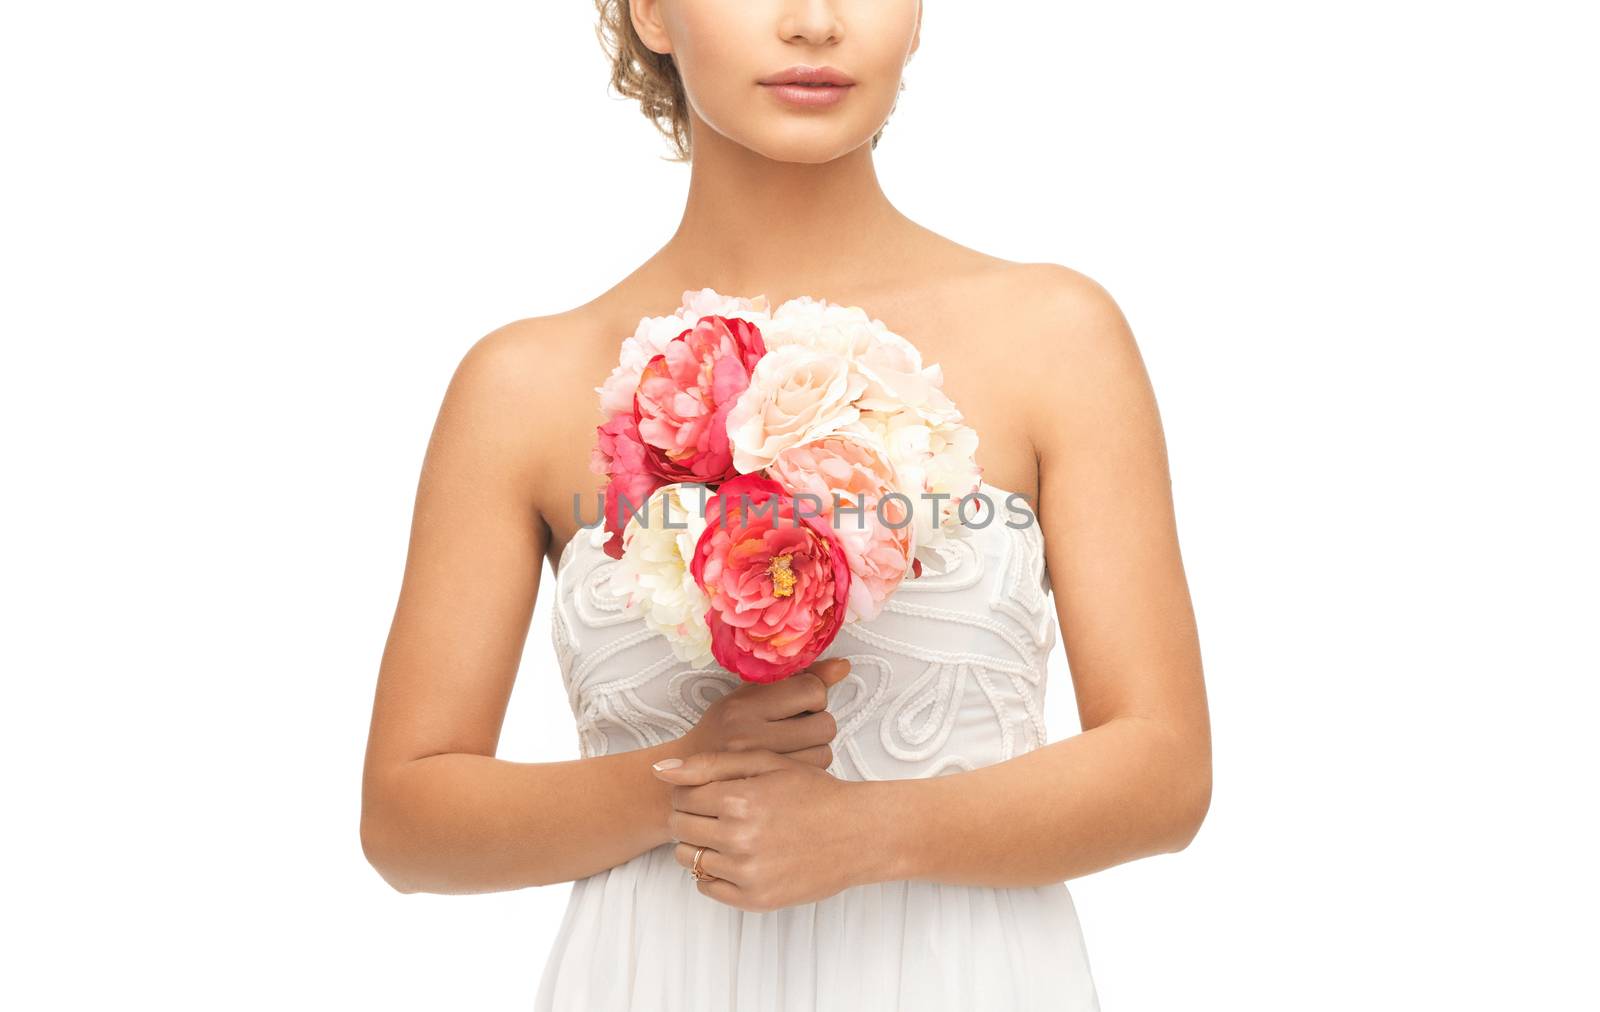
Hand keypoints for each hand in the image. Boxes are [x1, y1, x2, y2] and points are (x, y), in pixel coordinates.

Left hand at [651, 748, 882, 912]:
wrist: (858, 833)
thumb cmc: (813, 792)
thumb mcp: (766, 764)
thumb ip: (710, 765)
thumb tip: (659, 772)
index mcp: (738, 800)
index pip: (680, 797)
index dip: (693, 792)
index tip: (712, 792)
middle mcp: (737, 839)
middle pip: (680, 828)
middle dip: (693, 817)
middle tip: (721, 813)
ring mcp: (745, 873)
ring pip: (688, 859)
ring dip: (701, 845)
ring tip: (731, 834)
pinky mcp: (755, 900)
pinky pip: (707, 888)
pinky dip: (714, 873)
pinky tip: (738, 858)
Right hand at [679, 657, 849, 769]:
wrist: (690, 777)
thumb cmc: (724, 730)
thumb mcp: (750, 695)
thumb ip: (796, 678)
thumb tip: (843, 667)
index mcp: (744, 705)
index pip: (811, 690)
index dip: (814, 695)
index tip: (800, 702)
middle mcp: (749, 736)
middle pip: (824, 724)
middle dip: (818, 723)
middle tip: (798, 727)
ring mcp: (759, 767)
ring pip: (825, 751)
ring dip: (817, 748)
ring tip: (794, 747)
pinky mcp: (769, 789)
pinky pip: (816, 773)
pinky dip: (811, 767)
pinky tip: (792, 765)